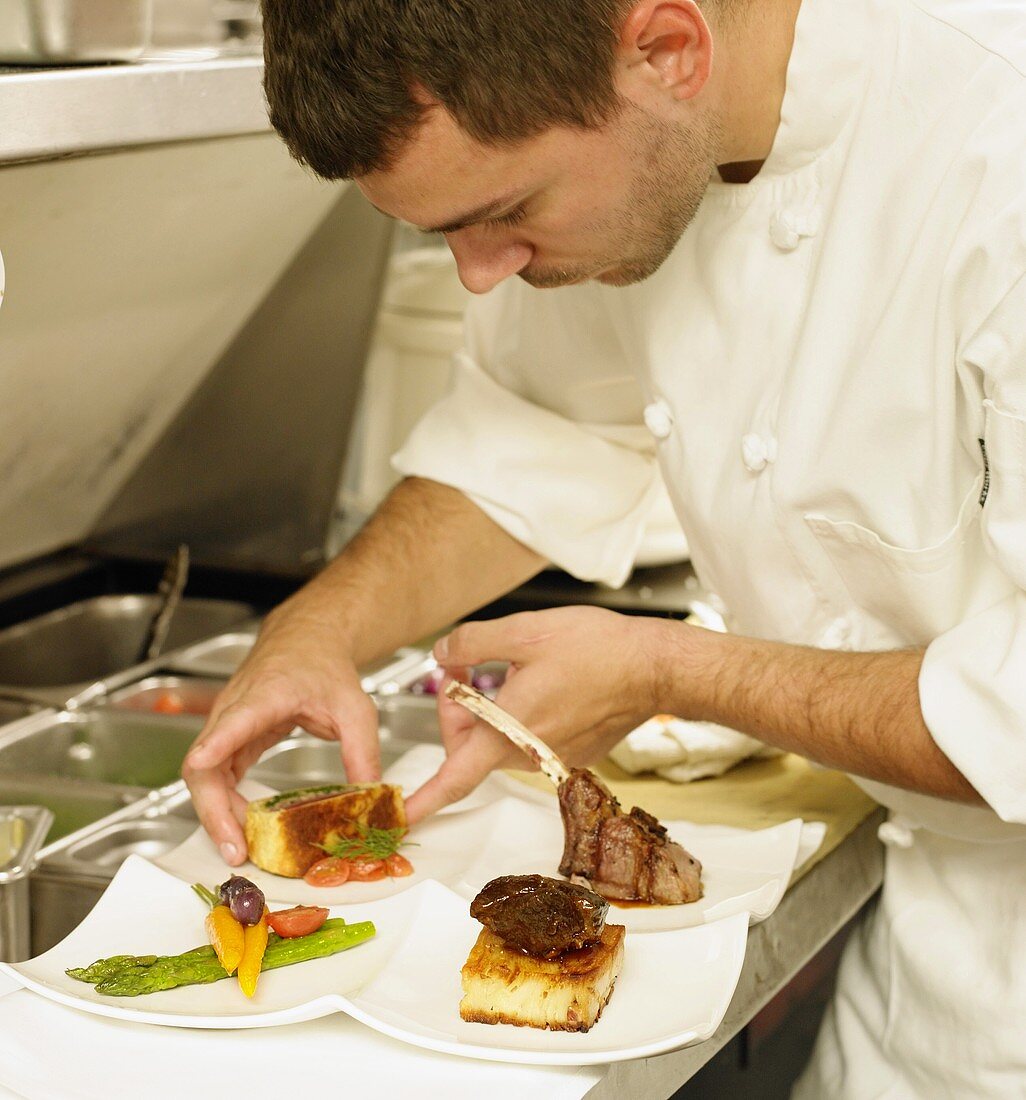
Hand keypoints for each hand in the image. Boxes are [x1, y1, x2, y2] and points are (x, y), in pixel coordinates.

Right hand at [182, 603, 380, 865]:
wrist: (307, 642)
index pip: (235, 718)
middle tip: (237, 848)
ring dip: (217, 815)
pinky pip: (216, 777)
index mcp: (267, 693)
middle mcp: (235, 708)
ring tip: (242, 849)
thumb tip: (369, 801)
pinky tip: (245, 829)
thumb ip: (363, 753)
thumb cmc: (325, 667)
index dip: (217, 742)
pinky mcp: (229, 739)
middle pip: (205, 761)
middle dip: (214, 810)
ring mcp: (226, 725)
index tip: (203, 763)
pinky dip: (225, 805)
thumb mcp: (356, 708)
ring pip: (204, 775)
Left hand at [404, 606, 663, 821]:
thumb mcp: (524, 632)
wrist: (654, 667)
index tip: (398, 815)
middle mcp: (528, 754)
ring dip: (488, 709)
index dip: (421, 800)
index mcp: (508, 731)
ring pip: (497, 741)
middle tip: (464, 667)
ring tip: (508, 667)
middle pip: (469, 748)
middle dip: (456, 709)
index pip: (453, 777)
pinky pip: (528, 739)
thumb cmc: (598, 650)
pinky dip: (519, 714)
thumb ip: (472, 642)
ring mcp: (551, 757)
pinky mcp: (571, 752)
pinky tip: (540, 679)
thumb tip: (444, 652)